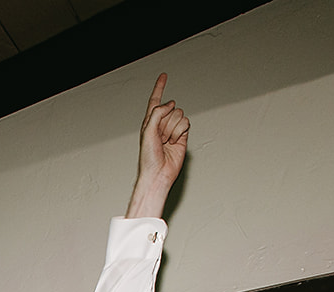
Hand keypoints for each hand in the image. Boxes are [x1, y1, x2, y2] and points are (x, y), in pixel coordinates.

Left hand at [126, 73, 189, 218]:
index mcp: (150, 121)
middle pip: (170, 108)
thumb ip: (157, 113)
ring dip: (172, 128)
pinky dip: (180, 132)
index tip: (164, 76)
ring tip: (166, 142)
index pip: (155, 100)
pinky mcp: (183, 135)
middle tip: (160, 137)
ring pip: (179, 115)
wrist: (158, 172)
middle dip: (166, 122)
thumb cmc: (149, 156)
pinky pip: (185, 123)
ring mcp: (173, 129)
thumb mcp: (148, 130)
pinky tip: (174, 142)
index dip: (160, 87)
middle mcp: (161, 123)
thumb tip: (171, 104)